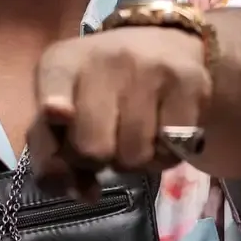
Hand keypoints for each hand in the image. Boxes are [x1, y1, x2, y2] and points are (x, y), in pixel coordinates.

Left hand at [27, 26, 211, 197]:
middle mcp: (105, 58)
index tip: (56, 114)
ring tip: (133, 134)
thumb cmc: (100, 88)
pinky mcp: (188, 82)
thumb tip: (84, 193)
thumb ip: (54, 154)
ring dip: (132, 161)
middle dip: (96, 160)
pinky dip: (163, 157)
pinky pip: (170, 153)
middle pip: (92, 149)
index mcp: (62, 63)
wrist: (162, 48)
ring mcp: (149, 68)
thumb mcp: (65, 109)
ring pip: (134, 158)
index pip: (52, 99)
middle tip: (105, 141)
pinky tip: (160, 132)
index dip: (53, 116)